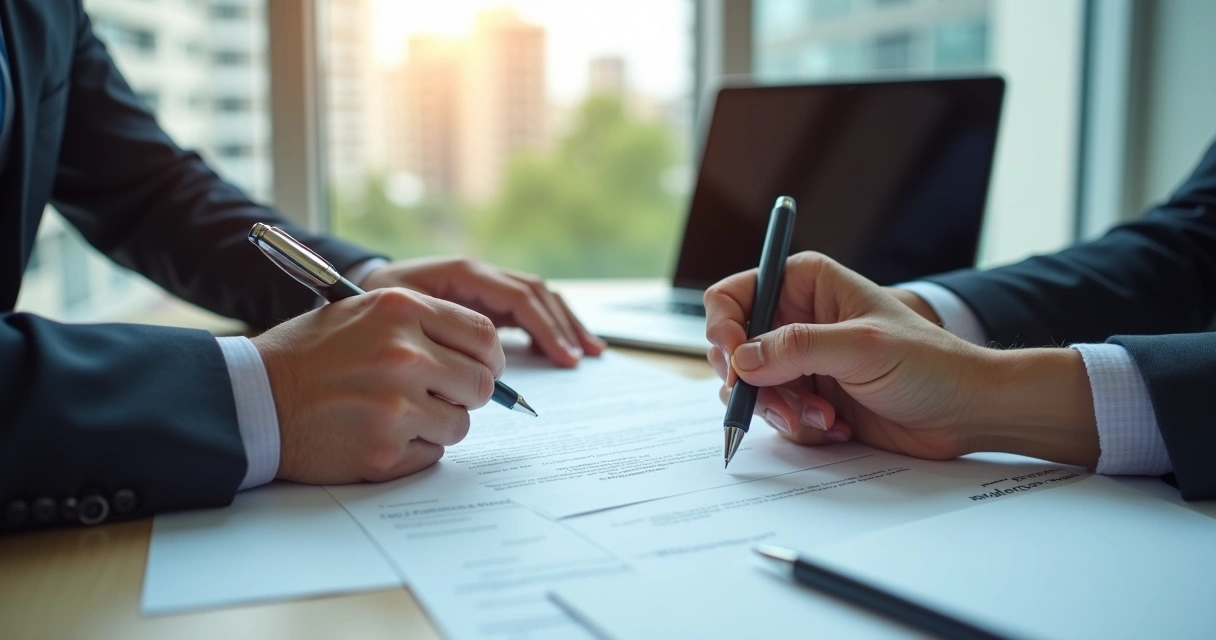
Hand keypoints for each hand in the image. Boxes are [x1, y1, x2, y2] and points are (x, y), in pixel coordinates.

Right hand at [252, 288, 505, 483]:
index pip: (483, 336)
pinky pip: (431, 454)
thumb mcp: (364, 313)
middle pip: (480, 384)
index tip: (481, 367)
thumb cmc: (308, 355)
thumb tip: (483, 355)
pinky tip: (376, 433)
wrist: (251, 400)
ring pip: (459, 424)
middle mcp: (404, 355)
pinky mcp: (385, 449)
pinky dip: (412, 449)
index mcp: (401, 310)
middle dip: (465, 393)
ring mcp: (396, 406)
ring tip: (395, 413)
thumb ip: (423, 326)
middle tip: (439, 395)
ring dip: (437, 423)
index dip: (489, 357)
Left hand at [361, 258, 605, 367]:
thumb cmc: (371, 305)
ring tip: (589, 351)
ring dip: (565, 323)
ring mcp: (484, 286)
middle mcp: (479, 274)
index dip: (544, 327)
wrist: (357, 289)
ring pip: (538, 298)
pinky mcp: (485, 301)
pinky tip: (565, 347)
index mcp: (462, 273)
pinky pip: (527, 310)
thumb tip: (480, 365)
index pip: (517, 296)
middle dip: (563, 325)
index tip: (562, 355)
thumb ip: (433, 333)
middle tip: (582, 356)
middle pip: (536, 293)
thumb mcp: (395, 314)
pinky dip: (550, 326)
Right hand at [704, 252, 1099, 465]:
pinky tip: (837, 425)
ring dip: (782, 410)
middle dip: (754, 384)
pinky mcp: (809, 397)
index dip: (725, 330)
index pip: (733, 296)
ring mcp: (801, 361)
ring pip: (751, 390)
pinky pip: (776, 416)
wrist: (965, 411)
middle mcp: (796, 319)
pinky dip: (801, 427)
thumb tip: (743, 360)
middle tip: (781, 402)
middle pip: (734, 350)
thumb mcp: (862, 347)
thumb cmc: (929, 363)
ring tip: (825, 416)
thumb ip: (798, 348)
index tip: (735, 364)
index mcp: (805, 284)